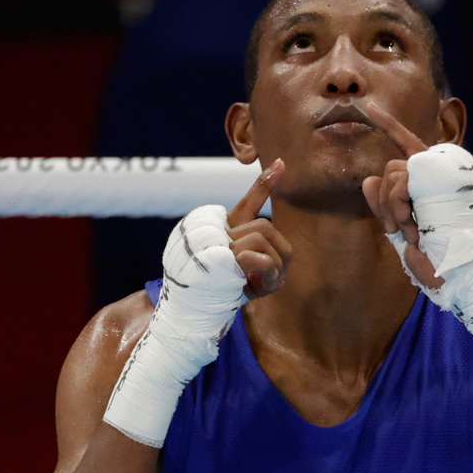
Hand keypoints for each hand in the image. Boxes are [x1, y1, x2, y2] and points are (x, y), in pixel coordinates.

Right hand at [227, 159, 292, 298]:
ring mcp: (218, 242)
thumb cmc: (218, 295)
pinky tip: (258, 287)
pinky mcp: (222, 257)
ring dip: (273, 266)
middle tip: (276, 278)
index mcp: (226, 231)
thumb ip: (261, 268)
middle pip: (265, 225)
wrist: (191, 309)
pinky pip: (259, 256)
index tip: (281, 163)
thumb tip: (280, 274)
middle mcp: (219, 231)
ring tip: (264, 285)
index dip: (264, 182)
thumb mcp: (245, 279)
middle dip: (280, 252)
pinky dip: (267, 272)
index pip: (248, 202)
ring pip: (262, 236)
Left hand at [360, 102, 442, 289]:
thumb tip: (369, 180)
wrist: (457, 273)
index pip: (407, 146)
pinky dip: (398, 204)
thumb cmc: (435, 259)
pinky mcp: (441, 176)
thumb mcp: (401, 231)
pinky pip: (400, 179)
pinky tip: (414, 224)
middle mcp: (440, 173)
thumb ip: (385, 206)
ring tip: (412, 231)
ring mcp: (443, 172)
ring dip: (392, 208)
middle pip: (392, 168)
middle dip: (385, 202)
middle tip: (399, 230)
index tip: (368, 106)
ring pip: (392, 173)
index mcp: (433, 182)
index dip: (388, 124)